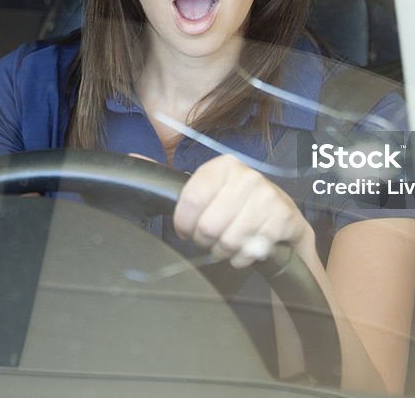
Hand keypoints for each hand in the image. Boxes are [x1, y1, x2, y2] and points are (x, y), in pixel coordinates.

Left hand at [173, 155, 312, 267]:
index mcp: (223, 166)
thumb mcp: (208, 188)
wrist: (283, 215)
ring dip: (224, 251)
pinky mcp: (283, 218)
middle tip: (210, 239)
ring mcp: (268, 197)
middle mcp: (247, 177)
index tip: (186, 230)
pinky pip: (251, 250)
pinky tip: (245, 248)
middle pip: (208, 226)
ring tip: (227, 244)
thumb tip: (132, 157)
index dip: (183, 224)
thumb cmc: (238, 204)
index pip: (190, 200)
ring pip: (229, 241)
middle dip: (205, 241)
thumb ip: (172, 181)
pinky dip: (243, 257)